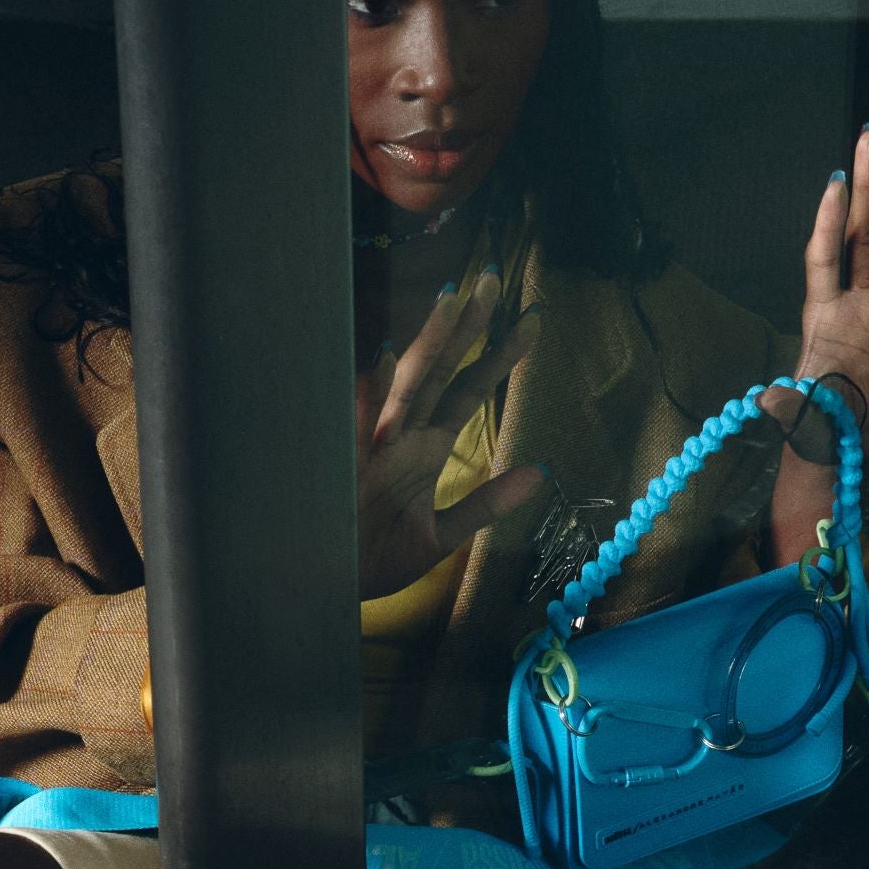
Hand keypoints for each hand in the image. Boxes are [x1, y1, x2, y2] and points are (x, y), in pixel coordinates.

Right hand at [358, 276, 546, 598]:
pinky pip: (358, 421)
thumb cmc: (375, 559)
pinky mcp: (346, 464)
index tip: (532, 320)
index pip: (468, 390)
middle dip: (467, 327)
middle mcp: (402, 435)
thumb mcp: (441, 537)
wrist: (328, 590)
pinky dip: (369, 390)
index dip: (499, 355)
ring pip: (407, 383)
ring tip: (453, 300)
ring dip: (429, 343)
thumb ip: (487, 504)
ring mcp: (374, 444)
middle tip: (494, 278)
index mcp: (425, 448)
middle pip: (442, 370)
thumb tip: (540, 471)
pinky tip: (382, 354)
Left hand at [776, 125, 868, 562]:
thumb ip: (790, 404)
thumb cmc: (820, 427)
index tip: (835, 179)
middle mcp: (853, 300)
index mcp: (821, 316)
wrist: (851, 445)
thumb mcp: (800, 416)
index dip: (830, 220)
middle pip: (861, 233)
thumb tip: (768, 401)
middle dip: (865, 185)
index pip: (825, 256)